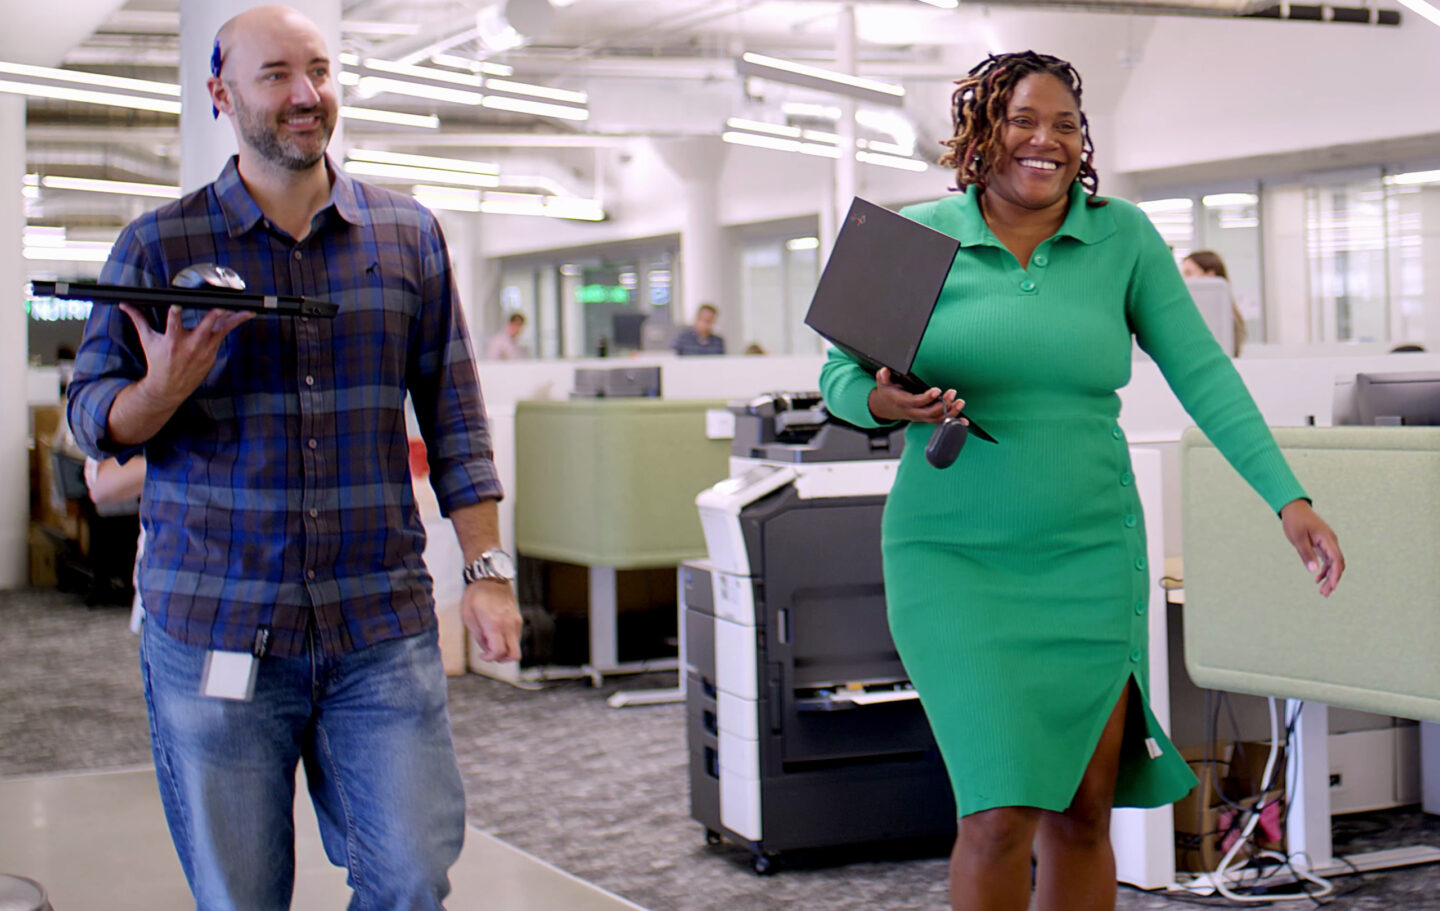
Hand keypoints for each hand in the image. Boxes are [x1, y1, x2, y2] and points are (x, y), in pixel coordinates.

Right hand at [119, 304, 253, 409]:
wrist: (169, 388)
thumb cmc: (157, 361)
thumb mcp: (148, 341)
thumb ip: (138, 320)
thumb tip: (124, 304)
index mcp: (172, 341)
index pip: (173, 325)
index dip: (175, 315)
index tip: (177, 305)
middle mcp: (190, 346)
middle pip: (204, 329)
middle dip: (213, 317)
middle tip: (222, 306)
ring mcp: (204, 350)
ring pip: (221, 331)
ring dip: (233, 319)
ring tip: (246, 309)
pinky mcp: (212, 353)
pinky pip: (224, 334)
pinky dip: (233, 324)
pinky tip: (244, 314)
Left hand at [461, 580, 522, 662]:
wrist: (490, 577)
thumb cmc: (476, 595)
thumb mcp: (468, 617)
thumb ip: (478, 636)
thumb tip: (486, 649)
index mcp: (495, 625)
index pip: (498, 652)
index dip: (489, 658)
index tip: (482, 655)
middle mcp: (509, 625)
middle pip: (514, 654)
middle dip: (502, 659)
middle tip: (491, 652)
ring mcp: (516, 621)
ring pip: (516, 645)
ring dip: (505, 648)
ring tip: (490, 638)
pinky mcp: (518, 618)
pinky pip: (516, 635)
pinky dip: (507, 639)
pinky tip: (496, 631)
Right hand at [866, 367, 968, 425]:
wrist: (887, 407)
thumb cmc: (888, 393)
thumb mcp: (883, 384)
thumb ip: (883, 377)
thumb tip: (885, 371)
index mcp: (903, 403)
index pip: (916, 402)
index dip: (927, 398)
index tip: (937, 390)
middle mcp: (912, 412)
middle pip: (929, 413)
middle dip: (942, 405)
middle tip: (952, 393)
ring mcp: (920, 417)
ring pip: (937, 419)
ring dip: (951, 412)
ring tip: (960, 402)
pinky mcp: (927, 419)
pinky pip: (940, 422)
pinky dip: (953, 422)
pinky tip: (964, 422)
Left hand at [1280, 499, 1344, 596]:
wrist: (1293, 507)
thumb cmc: (1295, 521)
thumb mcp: (1297, 538)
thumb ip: (1306, 554)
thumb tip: (1314, 571)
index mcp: (1327, 539)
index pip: (1336, 559)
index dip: (1336, 574)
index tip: (1332, 586)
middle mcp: (1330, 541)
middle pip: (1337, 563)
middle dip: (1333, 579)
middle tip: (1325, 594)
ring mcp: (1327, 543)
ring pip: (1332, 563)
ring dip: (1328, 576)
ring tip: (1322, 591)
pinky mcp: (1322, 544)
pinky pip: (1327, 559)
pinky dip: (1323, 569)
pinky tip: (1317, 578)